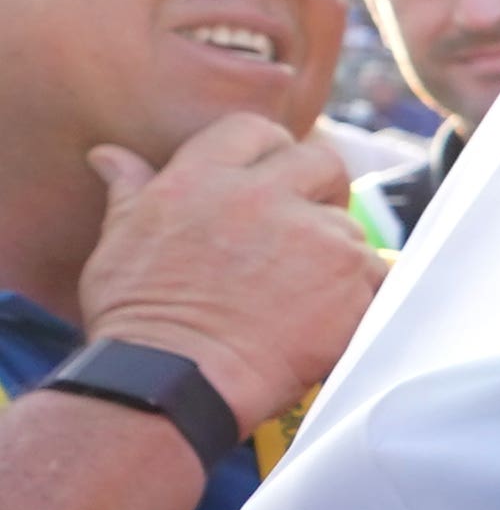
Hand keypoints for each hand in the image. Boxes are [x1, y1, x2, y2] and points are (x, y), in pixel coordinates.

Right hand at [73, 114, 381, 429]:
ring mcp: (313, 236)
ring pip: (352, 229)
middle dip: (323, 190)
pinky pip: (379, 277)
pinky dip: (364, 298)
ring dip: (340, 258)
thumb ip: (131, 190)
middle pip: (323, 162)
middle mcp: (262, 196)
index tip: (275, 184)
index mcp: (203, 177)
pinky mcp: (350, 279)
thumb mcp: (120, 240)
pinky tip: (332, 323)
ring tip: (307, 300)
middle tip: (309, 233)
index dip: (272, 153)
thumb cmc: (139, 318)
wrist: (177, 378)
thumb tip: (110, 156)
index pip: (255, 131)